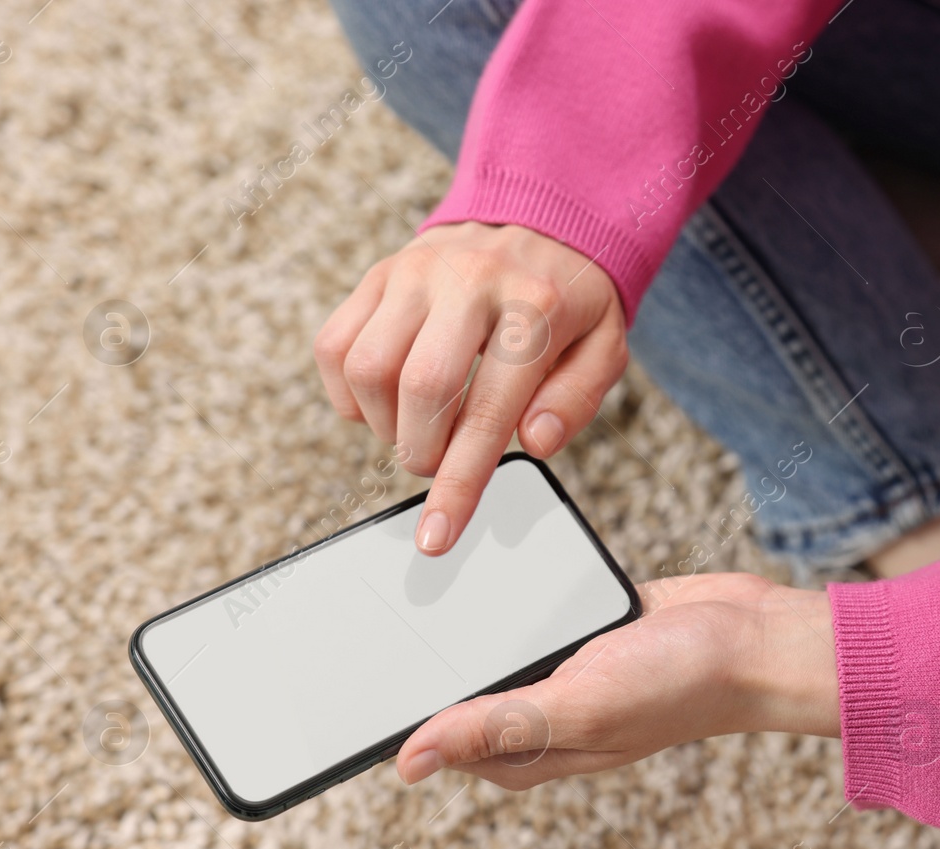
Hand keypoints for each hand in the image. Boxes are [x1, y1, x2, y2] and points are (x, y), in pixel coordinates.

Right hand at [314, 222, 628, 554]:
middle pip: (419, 389)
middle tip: (440, 461)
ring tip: (418, 427)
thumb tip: (535, 443)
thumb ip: (576, 399)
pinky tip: (386, 401)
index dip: (458, 484)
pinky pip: (335, 345)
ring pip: (367, 368)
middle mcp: (469, 281)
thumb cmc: (571, 302)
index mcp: (534, 307)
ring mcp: (416, 272)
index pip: (488, 411)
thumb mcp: (603, 348)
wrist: (541, 220)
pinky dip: (348, 394)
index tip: (436, 537)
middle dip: (422, 452)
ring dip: (384, 424)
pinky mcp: (380, 273)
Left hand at [395, 573, 840, 789]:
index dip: (386, 715)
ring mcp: (555, 668)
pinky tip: (482, 555)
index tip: (343, 675)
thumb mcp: (578, 707)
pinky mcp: (575, 625)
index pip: (431, 741)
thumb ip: (495, 727)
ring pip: (485, 643)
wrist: (753, 635)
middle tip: (368, 606)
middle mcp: (534, 713)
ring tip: (413, 572)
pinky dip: (504, 588)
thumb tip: (408, 762)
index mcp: (523, 752)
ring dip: (461, 615)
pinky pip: (522, 608)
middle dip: (415, 655)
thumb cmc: (678, 685)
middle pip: (452, 687)